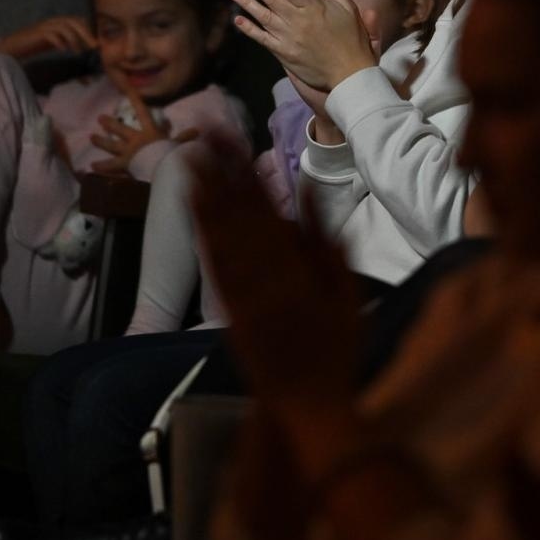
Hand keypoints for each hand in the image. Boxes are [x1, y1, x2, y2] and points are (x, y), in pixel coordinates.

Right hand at [0, 15, 97, 59]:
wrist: (11, 47)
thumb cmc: (32, 45)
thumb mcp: (52, 42)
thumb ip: (65, 40)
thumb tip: (81, 46)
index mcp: (57, 22)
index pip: (77, 20)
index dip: (89, 29)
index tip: (97, 42)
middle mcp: (51, 22)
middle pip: (73, 21)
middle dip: (86, 33)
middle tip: (94, 46)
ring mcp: (43, 27)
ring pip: (64, 26)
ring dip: (74, 39)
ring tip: (79, 51)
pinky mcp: (34, 34)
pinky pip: (50, 34)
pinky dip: (59, 41)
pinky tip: (64, 50)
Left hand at [88, 79, 198, 173]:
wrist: (161, 166)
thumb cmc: (170, 154)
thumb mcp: (178, 145)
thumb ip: (185, 138)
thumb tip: (197, 131)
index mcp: (149, 132)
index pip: (142, 112)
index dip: (135, 101)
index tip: (128, 90)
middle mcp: (135, 139)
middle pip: (120, 129)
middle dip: (110, 123)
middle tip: (99, 118)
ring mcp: (128, 152)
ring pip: (111, 145)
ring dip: (101, 141)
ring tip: (91, 137)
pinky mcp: (124, 164)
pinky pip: (111, 166)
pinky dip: (101, 166)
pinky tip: (91, 166)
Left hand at [187, 151, 360, 415]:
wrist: (306, 406)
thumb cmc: (336, 350)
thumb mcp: (347, 294)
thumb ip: (325, 241)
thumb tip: (308, 190)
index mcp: (294, 270)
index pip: (264, 208)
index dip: (244, 170)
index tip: (232, 139)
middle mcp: (262, 278)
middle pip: (237, 215)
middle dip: (219, 172)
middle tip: (203, 133)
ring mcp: (241, 294)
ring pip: (219, 237)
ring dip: (205, 196)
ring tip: (192, 161)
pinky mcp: (228, 310)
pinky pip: (214, 265)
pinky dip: (203, 234)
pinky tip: (195, 210)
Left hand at [230, 0, 375, 90]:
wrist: (350, 74)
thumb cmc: (352, 40)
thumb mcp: (349, 8)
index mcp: (313, 7)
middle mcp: (298, 20)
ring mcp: (289, 37)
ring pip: (263, 16)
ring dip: (247, 2)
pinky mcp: (284, 53)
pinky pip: (263, 39)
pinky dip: (250, 29)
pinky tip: (239, 20)